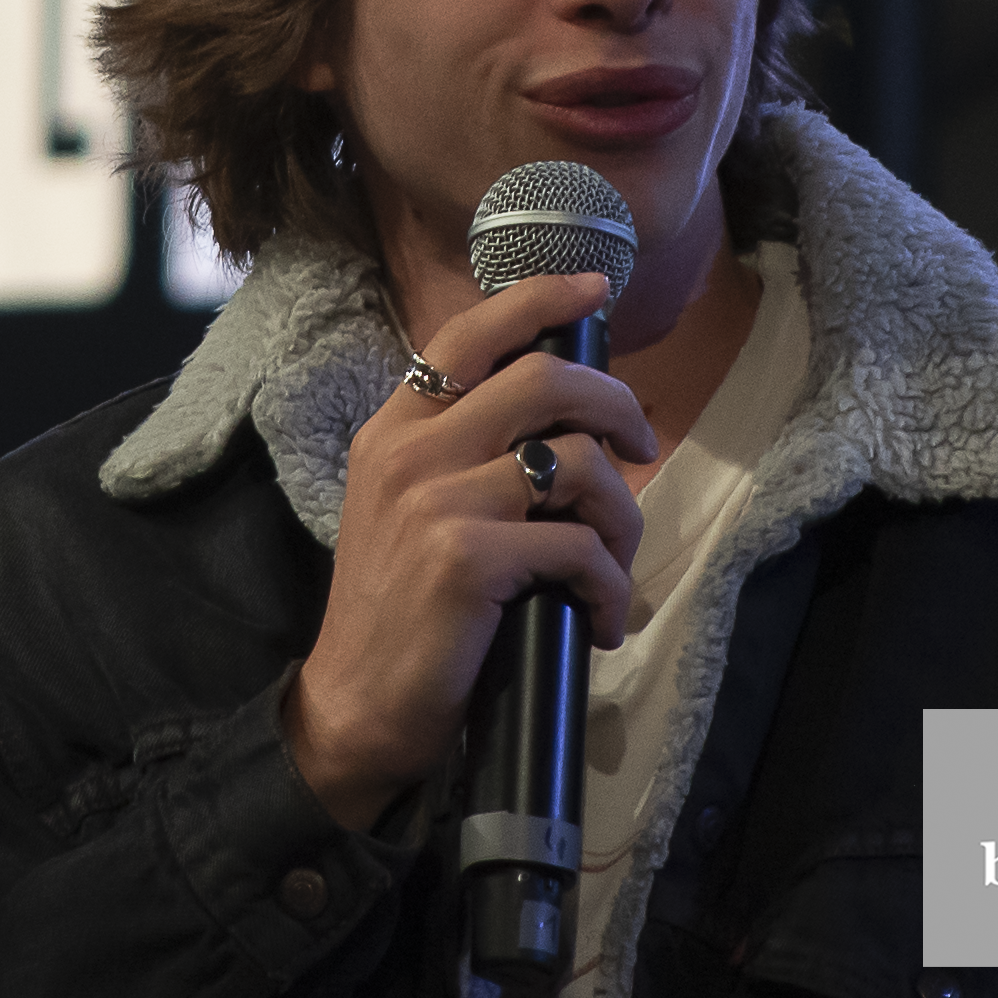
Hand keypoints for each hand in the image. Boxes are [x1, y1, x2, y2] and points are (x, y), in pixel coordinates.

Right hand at [282, 272, 654, 831]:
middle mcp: (409, 452)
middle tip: (642, 445)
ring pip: (577, 464)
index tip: (594, 290)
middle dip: (615, 405)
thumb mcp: (411, 510)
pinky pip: (578, 548)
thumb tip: (566, 423)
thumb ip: (463, 454)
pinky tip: (600, 621)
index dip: (539, 298)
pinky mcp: (465, 557)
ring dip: (622, 516)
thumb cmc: (402, 613)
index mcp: (394, 430)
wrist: (355, 707)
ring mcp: (435, 501)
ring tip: (616, 565)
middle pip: (544, 380)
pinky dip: (609, 587)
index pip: (468, 333)